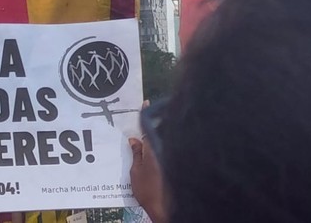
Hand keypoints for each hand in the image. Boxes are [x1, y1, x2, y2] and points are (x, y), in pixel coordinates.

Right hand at [130, 102, 166, 222]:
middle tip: (146, 117)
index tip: (145, 103)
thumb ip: (136, 154)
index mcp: (152, 148)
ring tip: (149, 134)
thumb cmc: (148, 191)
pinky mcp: (177, 163)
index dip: (145, 114)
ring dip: (159, 136)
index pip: (148, 126)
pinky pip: (169, 149)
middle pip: (159, 131)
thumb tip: (134, 139)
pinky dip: (163, 146)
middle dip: (154, 124)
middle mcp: (164, 149)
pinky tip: (157, 148)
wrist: (166, 208)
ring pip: (165, 140)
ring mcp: (171, 156)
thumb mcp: (135, 173)